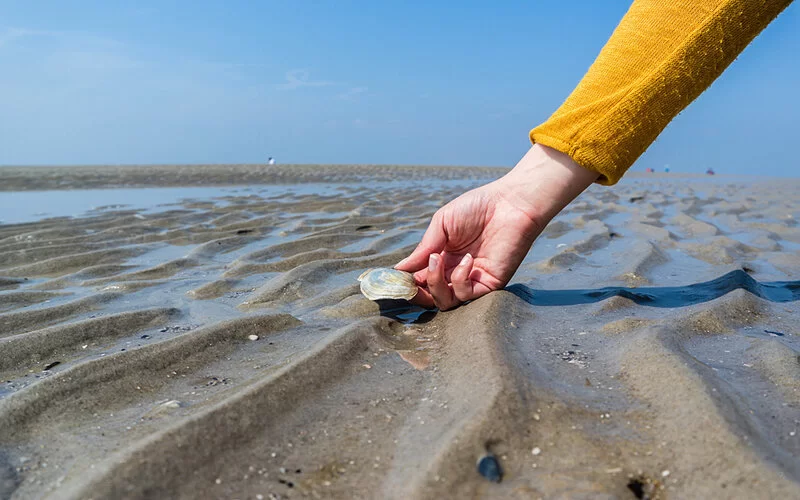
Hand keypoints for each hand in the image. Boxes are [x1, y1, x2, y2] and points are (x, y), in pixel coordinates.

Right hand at [395, 144, 598, 309]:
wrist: (510, 203)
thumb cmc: (477, 207)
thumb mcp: (442, 224)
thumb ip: (423, 249)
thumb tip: (400, 270)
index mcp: (442, 258)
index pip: (419, 280)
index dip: (406, 282)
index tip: (394, 279)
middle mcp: (455, 272)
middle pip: (430, 297)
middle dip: (417, 292)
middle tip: (412, 280)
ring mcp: (472, 280)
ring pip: (444, 302)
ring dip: (436, 283)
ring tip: (439, 259)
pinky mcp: (489, 284)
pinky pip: (467, 295)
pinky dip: (460, 279)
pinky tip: (467, 260)